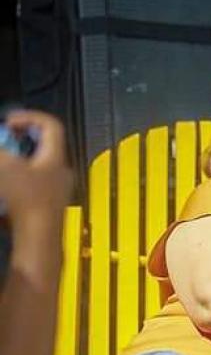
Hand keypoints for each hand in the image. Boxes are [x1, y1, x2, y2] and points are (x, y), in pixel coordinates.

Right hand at [0, 110, 72, 234]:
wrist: (39, 237)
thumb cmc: (26, 198)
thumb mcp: (5, 166)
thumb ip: (0, 149)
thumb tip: (2, 149)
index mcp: (56, 157)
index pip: (51, 125)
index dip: (29, 117)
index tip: (8, 121)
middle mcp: (61, 170)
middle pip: (44, 144)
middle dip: (20, 138)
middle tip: (2, 140)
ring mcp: (58, 188)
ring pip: (38, 163)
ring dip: (18, 158)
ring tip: (1, 161)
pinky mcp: (49, 203)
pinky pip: (35, 180)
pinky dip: (19, 175)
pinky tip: (5, 184)